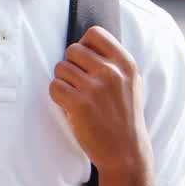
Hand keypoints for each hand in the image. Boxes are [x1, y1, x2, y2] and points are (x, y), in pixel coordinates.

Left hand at [49, 26, 151, 177]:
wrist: (126, 152)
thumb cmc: (123, 115)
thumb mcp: (130, 82)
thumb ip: (112, 61)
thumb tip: (84, 41)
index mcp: (126, 63)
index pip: (94, 33)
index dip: (84, 46)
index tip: (87, 63)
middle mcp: (112, 72)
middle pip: (72, 49)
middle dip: (71, 66)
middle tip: (80, 85)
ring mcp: (95, 88)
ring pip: (60, 68)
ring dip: (64, 82)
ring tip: (78, 98)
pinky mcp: (79, 103)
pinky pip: (54, 86)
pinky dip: (58, 97)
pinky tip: (71, 107)